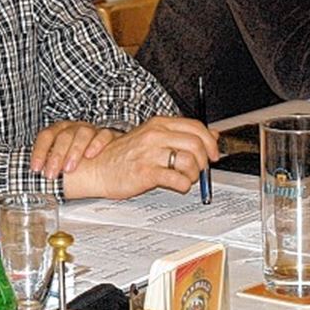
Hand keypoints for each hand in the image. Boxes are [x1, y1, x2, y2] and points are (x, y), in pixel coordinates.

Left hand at [30, 121, 119, 178]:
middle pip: (64, 136)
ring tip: (69, 168)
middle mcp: (74, 128)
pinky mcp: (108, 135)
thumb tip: (36, 177)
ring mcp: (91, 130)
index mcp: (59, 131)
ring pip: (83, 133)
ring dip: (74, 150)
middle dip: (56, 156)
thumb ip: (51, 164)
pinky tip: (90, 155)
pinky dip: (97, 144)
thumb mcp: (62, 161)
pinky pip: (103, 135)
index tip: (36, 168)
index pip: (46, 136)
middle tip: (51, 174)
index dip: (39, 152)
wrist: (106, 157)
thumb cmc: (78, 159)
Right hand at [61, 115, 217, 199]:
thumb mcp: (152, 138)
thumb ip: (180, 135)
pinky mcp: (146, 172)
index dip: (210, 142)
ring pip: (189, 161)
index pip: (195, 126)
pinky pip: (177, 179)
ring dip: (193, 174)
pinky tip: (176, 185)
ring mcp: (150, 153)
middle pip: (196, 144)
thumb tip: (211, 135)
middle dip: (204, 160)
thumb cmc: (122, 156)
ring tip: (185, 178)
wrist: (96, 169)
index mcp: (158, 124)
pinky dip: (182, 185)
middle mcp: (155, 135)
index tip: (213, 154)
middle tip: (200, 170)